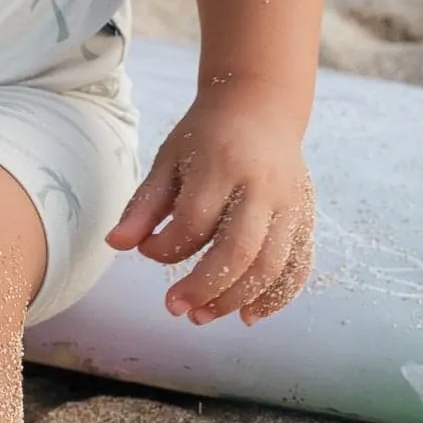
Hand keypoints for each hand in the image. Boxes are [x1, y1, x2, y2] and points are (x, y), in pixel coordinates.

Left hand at [106, 87, 314, 325]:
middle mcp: (262, 186)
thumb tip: (115, 245)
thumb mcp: (168, 160)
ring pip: (271, 265)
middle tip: (175, 308)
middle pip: (238, 250)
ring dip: (236, 299)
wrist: (260, 106)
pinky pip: (298, 265)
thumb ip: (143, 204)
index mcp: (222, 165)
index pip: (193, 221)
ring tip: (202, 316)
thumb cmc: (206, 136)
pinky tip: (249, 316)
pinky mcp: (307, 216)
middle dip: (204, 288)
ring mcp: (291, 203)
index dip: (165, 248)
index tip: (147, 250)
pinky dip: (277, 297)